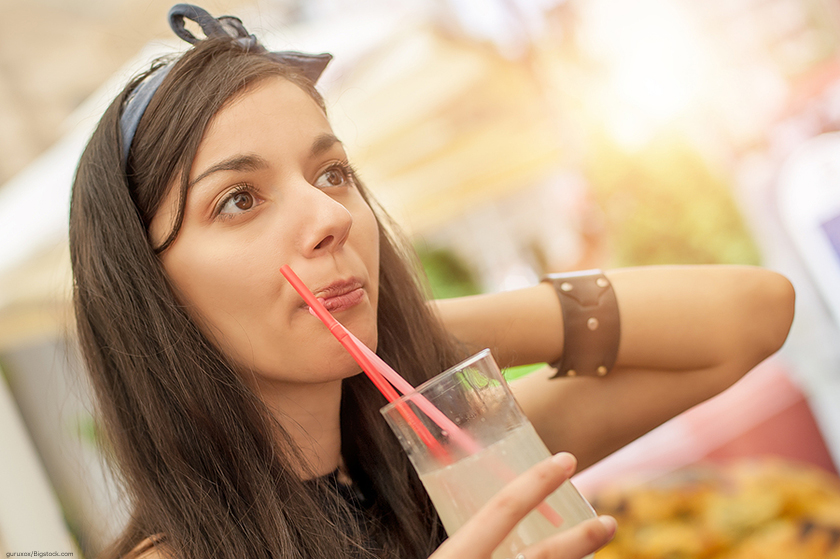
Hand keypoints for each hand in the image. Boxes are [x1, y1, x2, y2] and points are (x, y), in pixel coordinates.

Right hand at [428, 453, 615, 558]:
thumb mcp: (436, 556)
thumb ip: (453, 541)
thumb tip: (467, 516)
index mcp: (457, 556)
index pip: (504, 509)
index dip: (537, 482)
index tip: (566, 460)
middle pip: (544, 557)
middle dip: (582, 539)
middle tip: (609, 521)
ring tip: (594, 549)